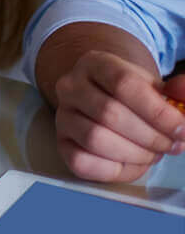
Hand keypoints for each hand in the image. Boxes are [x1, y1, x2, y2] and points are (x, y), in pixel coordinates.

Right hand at [47, 52, 184, 182]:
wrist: (105, 97)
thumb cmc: (135, 95)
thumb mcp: (157, 85)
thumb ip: (177, 90)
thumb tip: (182, 93)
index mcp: (95, 64)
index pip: (123, 85)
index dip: (157, 112)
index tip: (181, 129)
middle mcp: (70, 87)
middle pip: (109, 114)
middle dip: (150, 136)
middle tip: (172, 144)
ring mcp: (63, 115)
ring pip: (95, 139)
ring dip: (135, 154)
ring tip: (154, 152)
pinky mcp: (61, 143)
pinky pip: (82, 162)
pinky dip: (114, 169)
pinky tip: (132, 162)